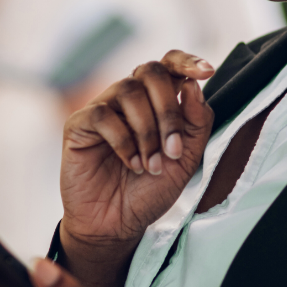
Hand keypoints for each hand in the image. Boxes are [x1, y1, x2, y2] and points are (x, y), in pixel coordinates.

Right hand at [59, 50, 214, 286]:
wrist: (117, 225)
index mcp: (156, 101)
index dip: (187, 61)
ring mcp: (103, 107)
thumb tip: (194, 87)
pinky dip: (124, 141)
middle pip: (151, 72)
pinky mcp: (79, 124)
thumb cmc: (149, 190)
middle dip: (168, 109)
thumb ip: (196, 124)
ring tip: (151, 165)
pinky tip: (132, 163)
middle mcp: (129, 98)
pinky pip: (103, 114)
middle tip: (174, 149)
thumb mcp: (186, 161)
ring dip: (148, 130)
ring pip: (128, 90)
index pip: (170, 64)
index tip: (207, 71)